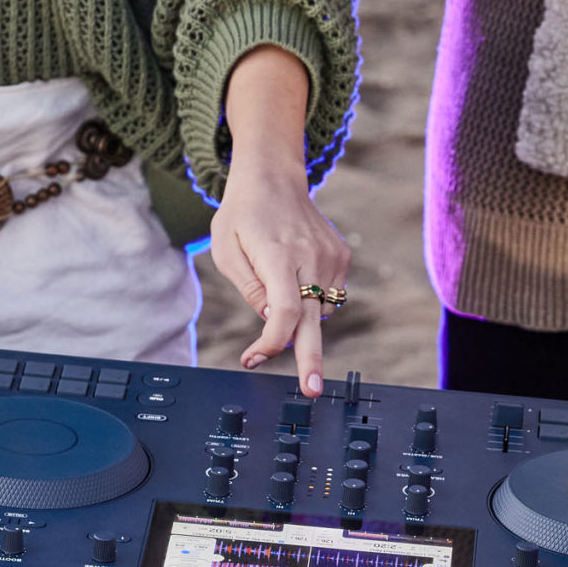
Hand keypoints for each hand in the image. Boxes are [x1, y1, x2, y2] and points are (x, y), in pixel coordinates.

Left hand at [211, 46, 348, 399]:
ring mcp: (330, 256)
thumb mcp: (226, 250)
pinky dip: (310, 299)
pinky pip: (327, 295)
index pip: (284, 310)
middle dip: (310, 359)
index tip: (253, 357)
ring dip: (299, 318)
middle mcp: (310, 256)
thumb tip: (271, 321)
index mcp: (278, 254)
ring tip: (277, 282)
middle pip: (312, 320)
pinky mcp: (341, 255)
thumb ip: (249, 289)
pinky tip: (294, 275)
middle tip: (312, 391)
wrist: (273, 175)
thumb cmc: (242, 213)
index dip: (271, 341)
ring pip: (318, 310)